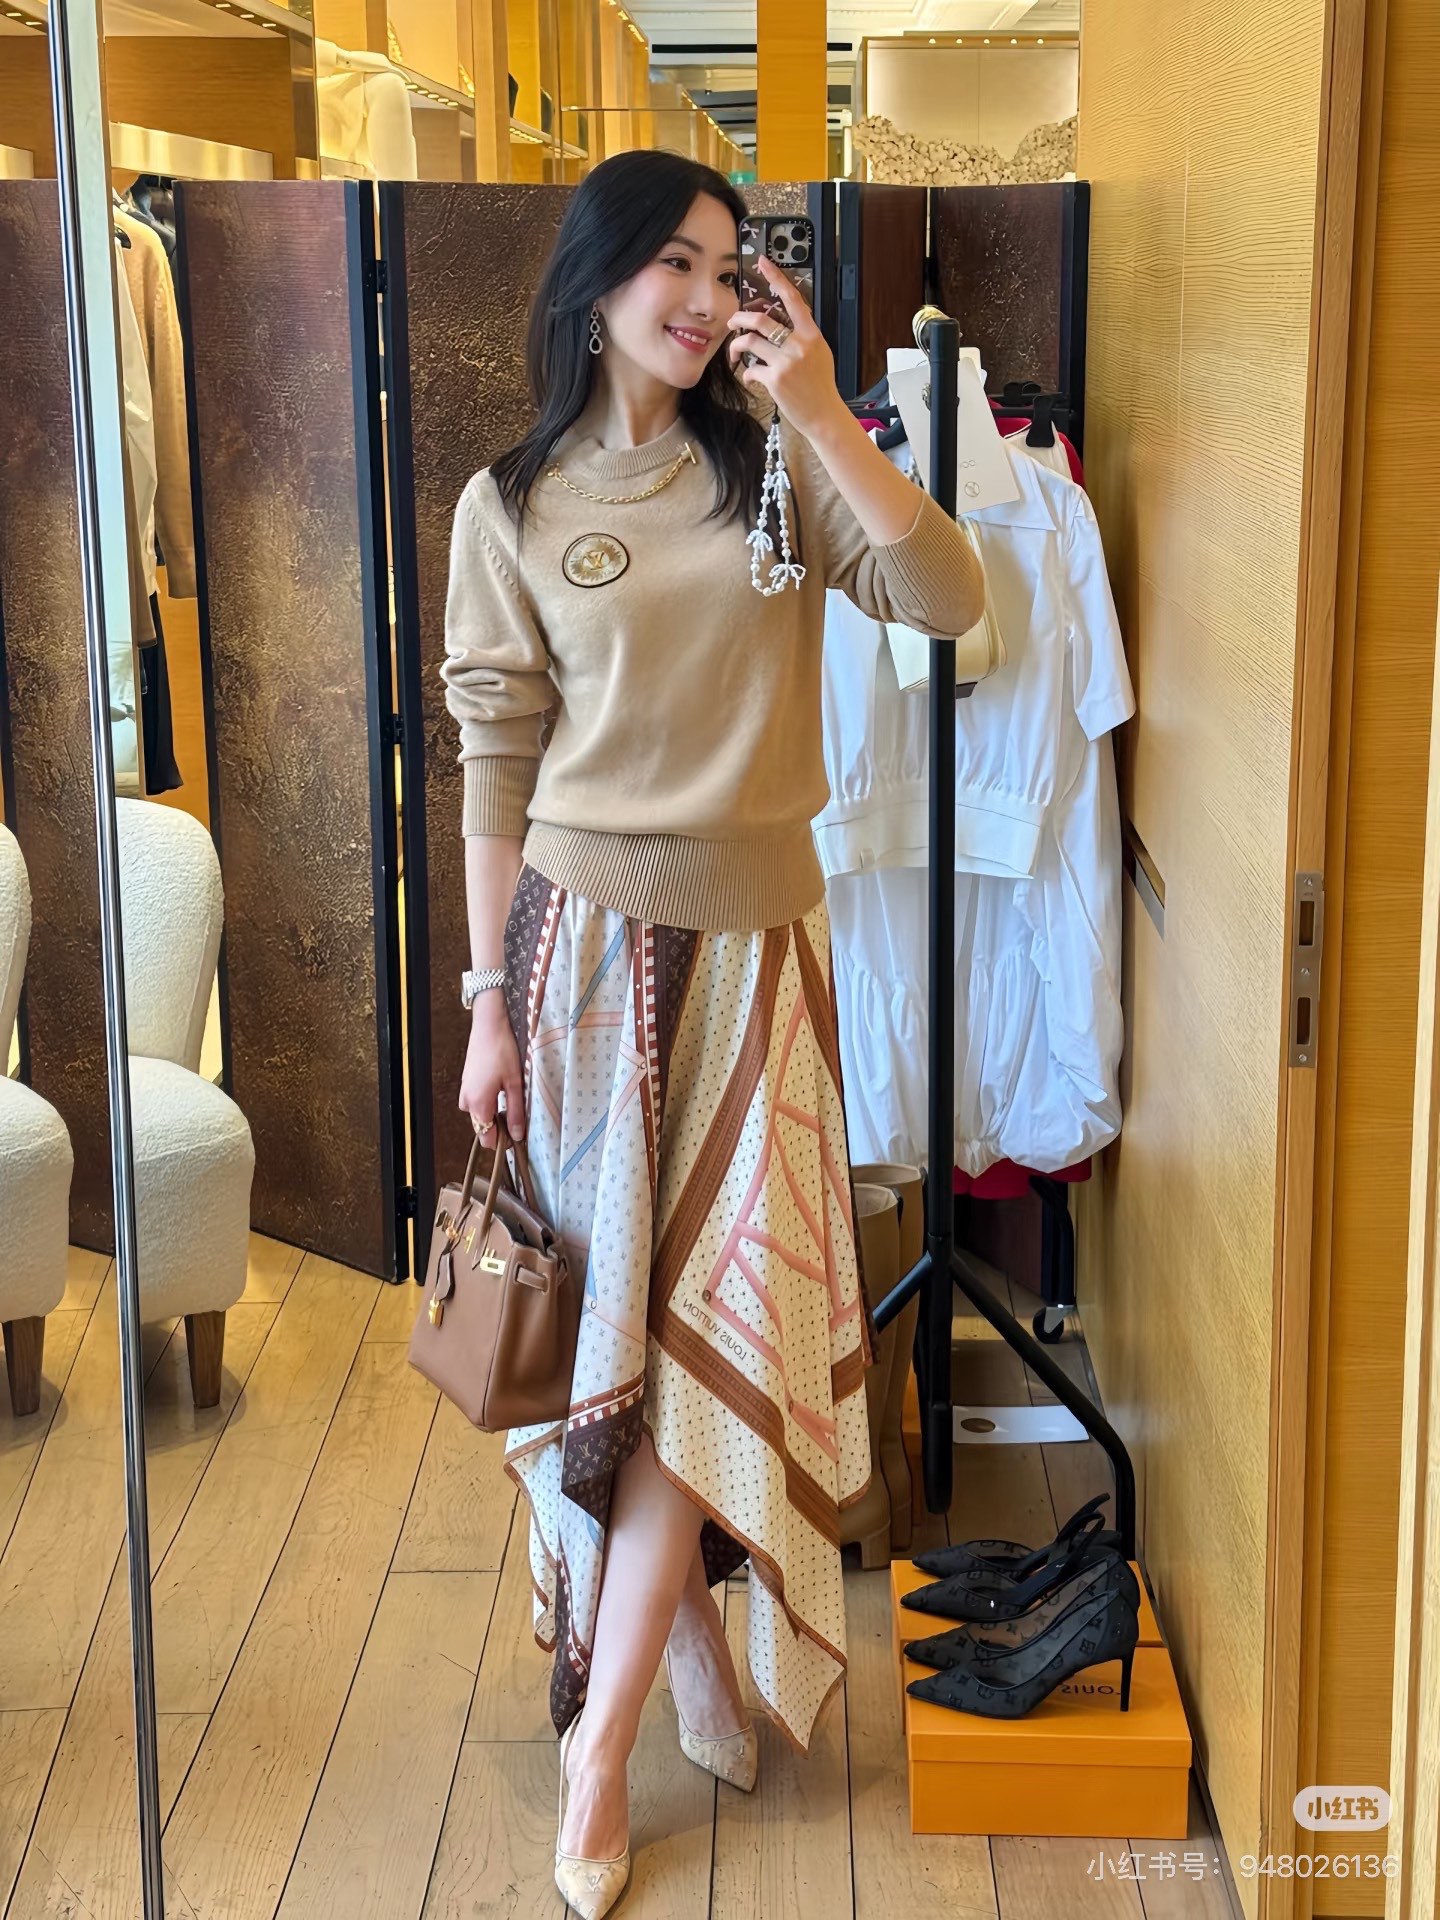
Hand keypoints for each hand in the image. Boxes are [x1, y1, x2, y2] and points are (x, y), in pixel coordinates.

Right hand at [458, 997, 525, 1142]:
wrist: (488, 1025)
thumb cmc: (502, 1050)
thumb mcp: (515, 1083)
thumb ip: (515, 1112)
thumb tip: (517, 1135)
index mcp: (478, 1104)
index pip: (487, 1139)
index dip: (503, 1142)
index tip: (517, 1135)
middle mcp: (467, 1102)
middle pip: (483, 1127)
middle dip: (500, 1126)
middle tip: (518, 1112)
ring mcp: (465, 1091)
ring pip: (481, 1114)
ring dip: (495, 1112)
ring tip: (511, 1095)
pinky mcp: (467, 1083)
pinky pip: (477, 1101)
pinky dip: (489, 1101)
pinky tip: (501, 1086)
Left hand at [725, 257, 846, 444]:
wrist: (824, 414)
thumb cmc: (820, 386)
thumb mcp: (819, 353)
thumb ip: (802, 337)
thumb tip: (783, 326)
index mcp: (810, 334)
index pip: (792, 298)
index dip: (776, 278)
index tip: (763, 263)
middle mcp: (798, 344)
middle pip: (760, 320)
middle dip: (739, 318)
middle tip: (732, 322)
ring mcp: (785, 362)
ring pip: (749, 342)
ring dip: (736, 346)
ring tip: (734, 352)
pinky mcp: (774, 379)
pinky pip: (750, 369)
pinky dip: (746, 374)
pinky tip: (750, 378)